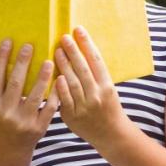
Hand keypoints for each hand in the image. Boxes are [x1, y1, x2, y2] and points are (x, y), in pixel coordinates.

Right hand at [0, 39, 59, 148]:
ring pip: (35, 95)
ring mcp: (23, 120)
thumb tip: (6, 58)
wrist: (10, 147)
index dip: (1, 59)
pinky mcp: (39, 127)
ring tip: (49, 61)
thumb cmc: (3, 119)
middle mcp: (6, 112)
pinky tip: (61, 80)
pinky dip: (56, 94)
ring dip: (43, 77)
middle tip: (30, 46)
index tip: (8, 41)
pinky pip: (49, 107)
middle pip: (16, 84)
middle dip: (23, 63)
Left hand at [53, 28, 131, 146]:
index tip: (79, 31)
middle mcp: (97, 95)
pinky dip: (60, 87)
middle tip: (63, 37)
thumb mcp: (109, 90)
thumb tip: (81, 55)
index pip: (96, 61)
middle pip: (83, 69)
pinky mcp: (73, 116)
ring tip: (56, 51)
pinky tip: (55, 75)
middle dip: (73, 51)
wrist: (111, 134)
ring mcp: (85, 106)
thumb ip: (96, 76)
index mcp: (107, 86)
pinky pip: (64, 99)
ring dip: (63, 65)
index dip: (87, 44)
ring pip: (73, 82)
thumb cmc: (109, 109)